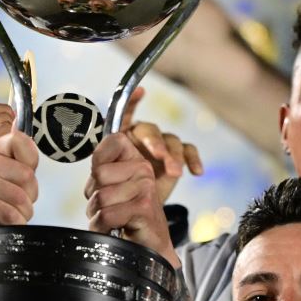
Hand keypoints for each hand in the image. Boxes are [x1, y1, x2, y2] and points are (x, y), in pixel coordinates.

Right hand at [0, 104, 37, 234]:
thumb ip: (20, 156)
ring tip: (1, 216)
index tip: (18, 182)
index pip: (21, 141)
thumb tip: (20, 123)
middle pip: (28, 176)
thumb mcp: (8, 180)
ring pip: (21, 198)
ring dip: (19, 215)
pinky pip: (11, 214)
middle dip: (27, 199)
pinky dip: (11, 226)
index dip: (30, 166)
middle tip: (7, 206)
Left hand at [84, 126, 176, 266]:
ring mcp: (145, 187)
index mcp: (136, 159)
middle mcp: (144, 169)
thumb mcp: (113, 187)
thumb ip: (102, 170)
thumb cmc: (126, 217)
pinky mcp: (144, 207)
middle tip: (109, 207)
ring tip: (113, 220)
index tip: (104, 181)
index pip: (112, 140)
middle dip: (95, 196)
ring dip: (98, 215)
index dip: (99, 163)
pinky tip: (115, 229)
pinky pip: (107, 215)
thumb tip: (87, 159)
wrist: (149, 247)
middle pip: (98, 174)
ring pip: (101, 197)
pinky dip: (103, 227)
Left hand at [115, 86, 203, 204]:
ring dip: (175, 156)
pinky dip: (193, 159)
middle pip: (150, 130)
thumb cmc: (119, 191)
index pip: (124, 115)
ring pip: (171, 140)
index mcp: (122, 137)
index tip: (141, 91)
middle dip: (156, 142)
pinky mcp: (176, 156)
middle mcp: (142, 136)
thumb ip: (103, 166)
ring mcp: (161, 144)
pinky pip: (188, 150)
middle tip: (159, 156)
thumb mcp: (106, 179)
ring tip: (174, 174)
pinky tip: (196, 171)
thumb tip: (105, 157)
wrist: (137, 209)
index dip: (132, 101)